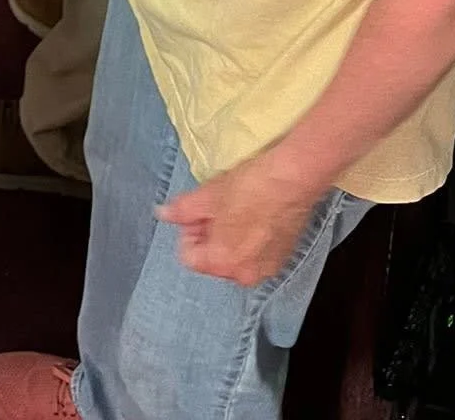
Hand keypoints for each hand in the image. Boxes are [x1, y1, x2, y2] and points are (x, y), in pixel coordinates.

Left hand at [158, 150, 321, 287]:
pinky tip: (251, 215)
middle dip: (207, 236)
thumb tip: (162, 214)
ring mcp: (267, 269)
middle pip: (212, 260)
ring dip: (227, 238)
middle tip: (214, 208)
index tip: (195, 213)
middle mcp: (245, 274)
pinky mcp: (282, 259)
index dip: (188, 232)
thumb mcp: (208, 195)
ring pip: (233, 257)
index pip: (189, 257)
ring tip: (233, 209)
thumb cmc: (249, 187)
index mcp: (223, 262)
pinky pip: (253, 255)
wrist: (292, 180)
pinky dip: (247, 241)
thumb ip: (182, 210)